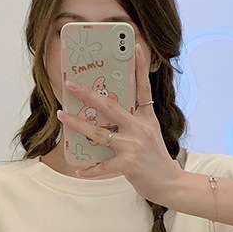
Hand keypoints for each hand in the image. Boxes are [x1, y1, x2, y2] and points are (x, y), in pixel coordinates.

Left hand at [57, 45, 184, 203]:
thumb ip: (135, 123)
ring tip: (62, 116)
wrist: (170, 184)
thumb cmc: (157, 160)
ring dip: (78, 124)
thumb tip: (109, 117)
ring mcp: (133, 146)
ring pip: (99, 133)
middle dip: (88, 94)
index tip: (134, 47)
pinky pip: (103, 166)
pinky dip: (91, 170)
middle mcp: (140, 129)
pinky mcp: (129, 165)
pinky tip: (79, 170)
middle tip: (71, 85)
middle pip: (110, 107)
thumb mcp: (151, 135)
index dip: (140, 67)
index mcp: (147, 119)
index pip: (143, 89)